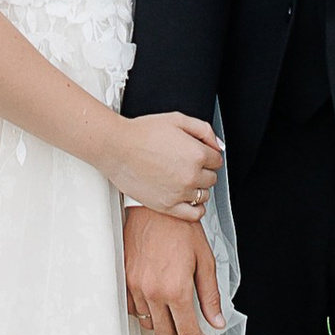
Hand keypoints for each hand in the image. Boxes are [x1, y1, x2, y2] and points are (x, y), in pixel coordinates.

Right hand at [105, 109, 223, 218]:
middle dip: (203, 170)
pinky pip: (194, 214)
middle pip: (211, 178)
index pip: (217, 160)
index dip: (208, 155)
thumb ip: (204, 130)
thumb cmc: (142, 133)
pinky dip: (196, 208)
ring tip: (182, 179)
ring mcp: (180, 193)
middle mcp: (191, 175)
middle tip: (186, 164)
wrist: (117, 147)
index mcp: (197, 154)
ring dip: (197, 188)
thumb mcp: (177, 120)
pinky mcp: (167, 206)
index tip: (198, 154)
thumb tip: (218, 145)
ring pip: (204, 195)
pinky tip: (187, 199)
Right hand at [124, 205, 224, 334]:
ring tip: (175, 320)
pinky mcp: (125, 280)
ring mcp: (136, 287)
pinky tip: (157, 308)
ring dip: (164, 327)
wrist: (154, 208)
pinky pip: (134, 309)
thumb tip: (216, 320)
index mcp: (176, 289)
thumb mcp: (204, 261)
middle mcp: (153, 292)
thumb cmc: (180, 228)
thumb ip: (210, 296)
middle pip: (166, 334)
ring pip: (149, 324)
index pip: (188, 332)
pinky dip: (146, 315)